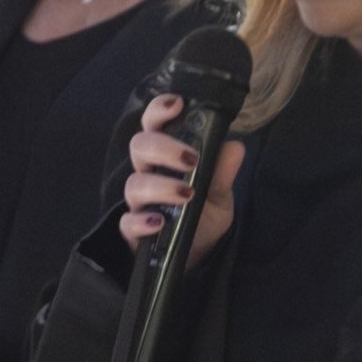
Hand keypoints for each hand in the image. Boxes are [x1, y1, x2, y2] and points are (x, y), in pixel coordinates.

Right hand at [120, 92, 244, 269]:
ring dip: (160, 186)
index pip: (155, 125)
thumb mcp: (220, 196)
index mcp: (166, 158)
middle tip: (191, 158)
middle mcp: (148, 174)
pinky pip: (127, 222)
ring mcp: (138, 203)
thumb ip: (223, 173)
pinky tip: (159, 222)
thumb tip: (234, 146)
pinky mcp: (133, 231)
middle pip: (140, 146)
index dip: (159, 110)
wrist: (196, 256)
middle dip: (163, 147)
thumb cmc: (203, 217)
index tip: (176, 105)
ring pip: (134, 184)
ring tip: (186, 195)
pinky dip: (142, 221)